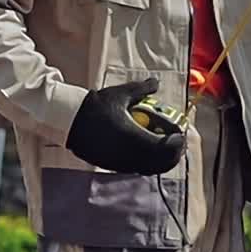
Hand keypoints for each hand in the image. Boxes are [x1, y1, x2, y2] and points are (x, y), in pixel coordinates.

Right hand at [65, 77, 185, 175]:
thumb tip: (156, 82)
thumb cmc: (96, 106)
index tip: (180, 134)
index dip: (178, 143)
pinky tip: (147, 150)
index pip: (166, 148)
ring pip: (150, 169)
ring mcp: (121, 163)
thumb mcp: (120, 94)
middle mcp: (130, 155)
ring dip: (161, 160)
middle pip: (162, 163)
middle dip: (173, 154)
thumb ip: (142, 88)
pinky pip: (137, 169)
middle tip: (177, 142)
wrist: (69, 121)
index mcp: (135, 138)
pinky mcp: (113, 167)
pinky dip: (147, 163)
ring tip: (164, 146)